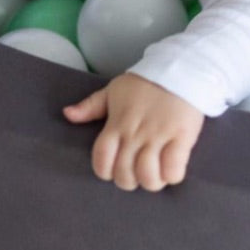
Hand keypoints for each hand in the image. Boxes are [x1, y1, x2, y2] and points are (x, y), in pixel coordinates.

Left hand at [63, 73, 204, 191]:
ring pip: (147, 175)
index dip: (105, 171)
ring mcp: (159, 135)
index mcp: (117, 123)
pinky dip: (172, 175)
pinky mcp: (182, 136)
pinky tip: (172, 170)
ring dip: (151, 181)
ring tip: (156, 175)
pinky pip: (173, 168)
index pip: (101, 159)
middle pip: (124, 174)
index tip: (114, 169)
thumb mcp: (114, 90)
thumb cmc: (146, 82)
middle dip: (129, 181)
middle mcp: (135, 133)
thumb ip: (91, 105)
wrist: (180, 68)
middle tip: (138, 173)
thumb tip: (67, 114)